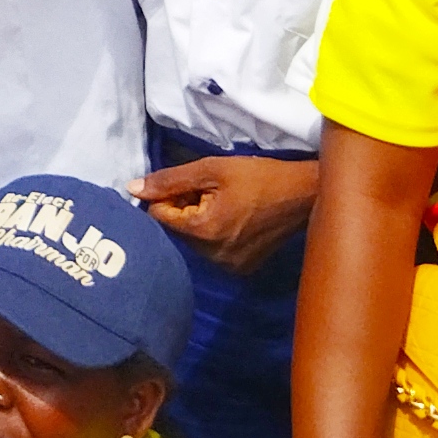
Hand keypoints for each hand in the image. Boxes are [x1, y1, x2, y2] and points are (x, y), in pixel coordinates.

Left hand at [133, 152, 320, 273]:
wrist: (304, 194)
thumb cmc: (258, 176)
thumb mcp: (211, 169)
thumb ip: (169, 180)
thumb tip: (132, 189)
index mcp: (203, 231)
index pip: (159, 216)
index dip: (169, 196)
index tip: (192, 184)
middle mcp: (213, 256)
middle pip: (176, 230)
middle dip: (185, 208)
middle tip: (212, 191)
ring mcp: (229, 266)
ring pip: (194, 241)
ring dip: (200, 221)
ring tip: (226, 203)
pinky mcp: (242, 269)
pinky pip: (213, 250)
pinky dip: (216, 234)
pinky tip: (236, 218)